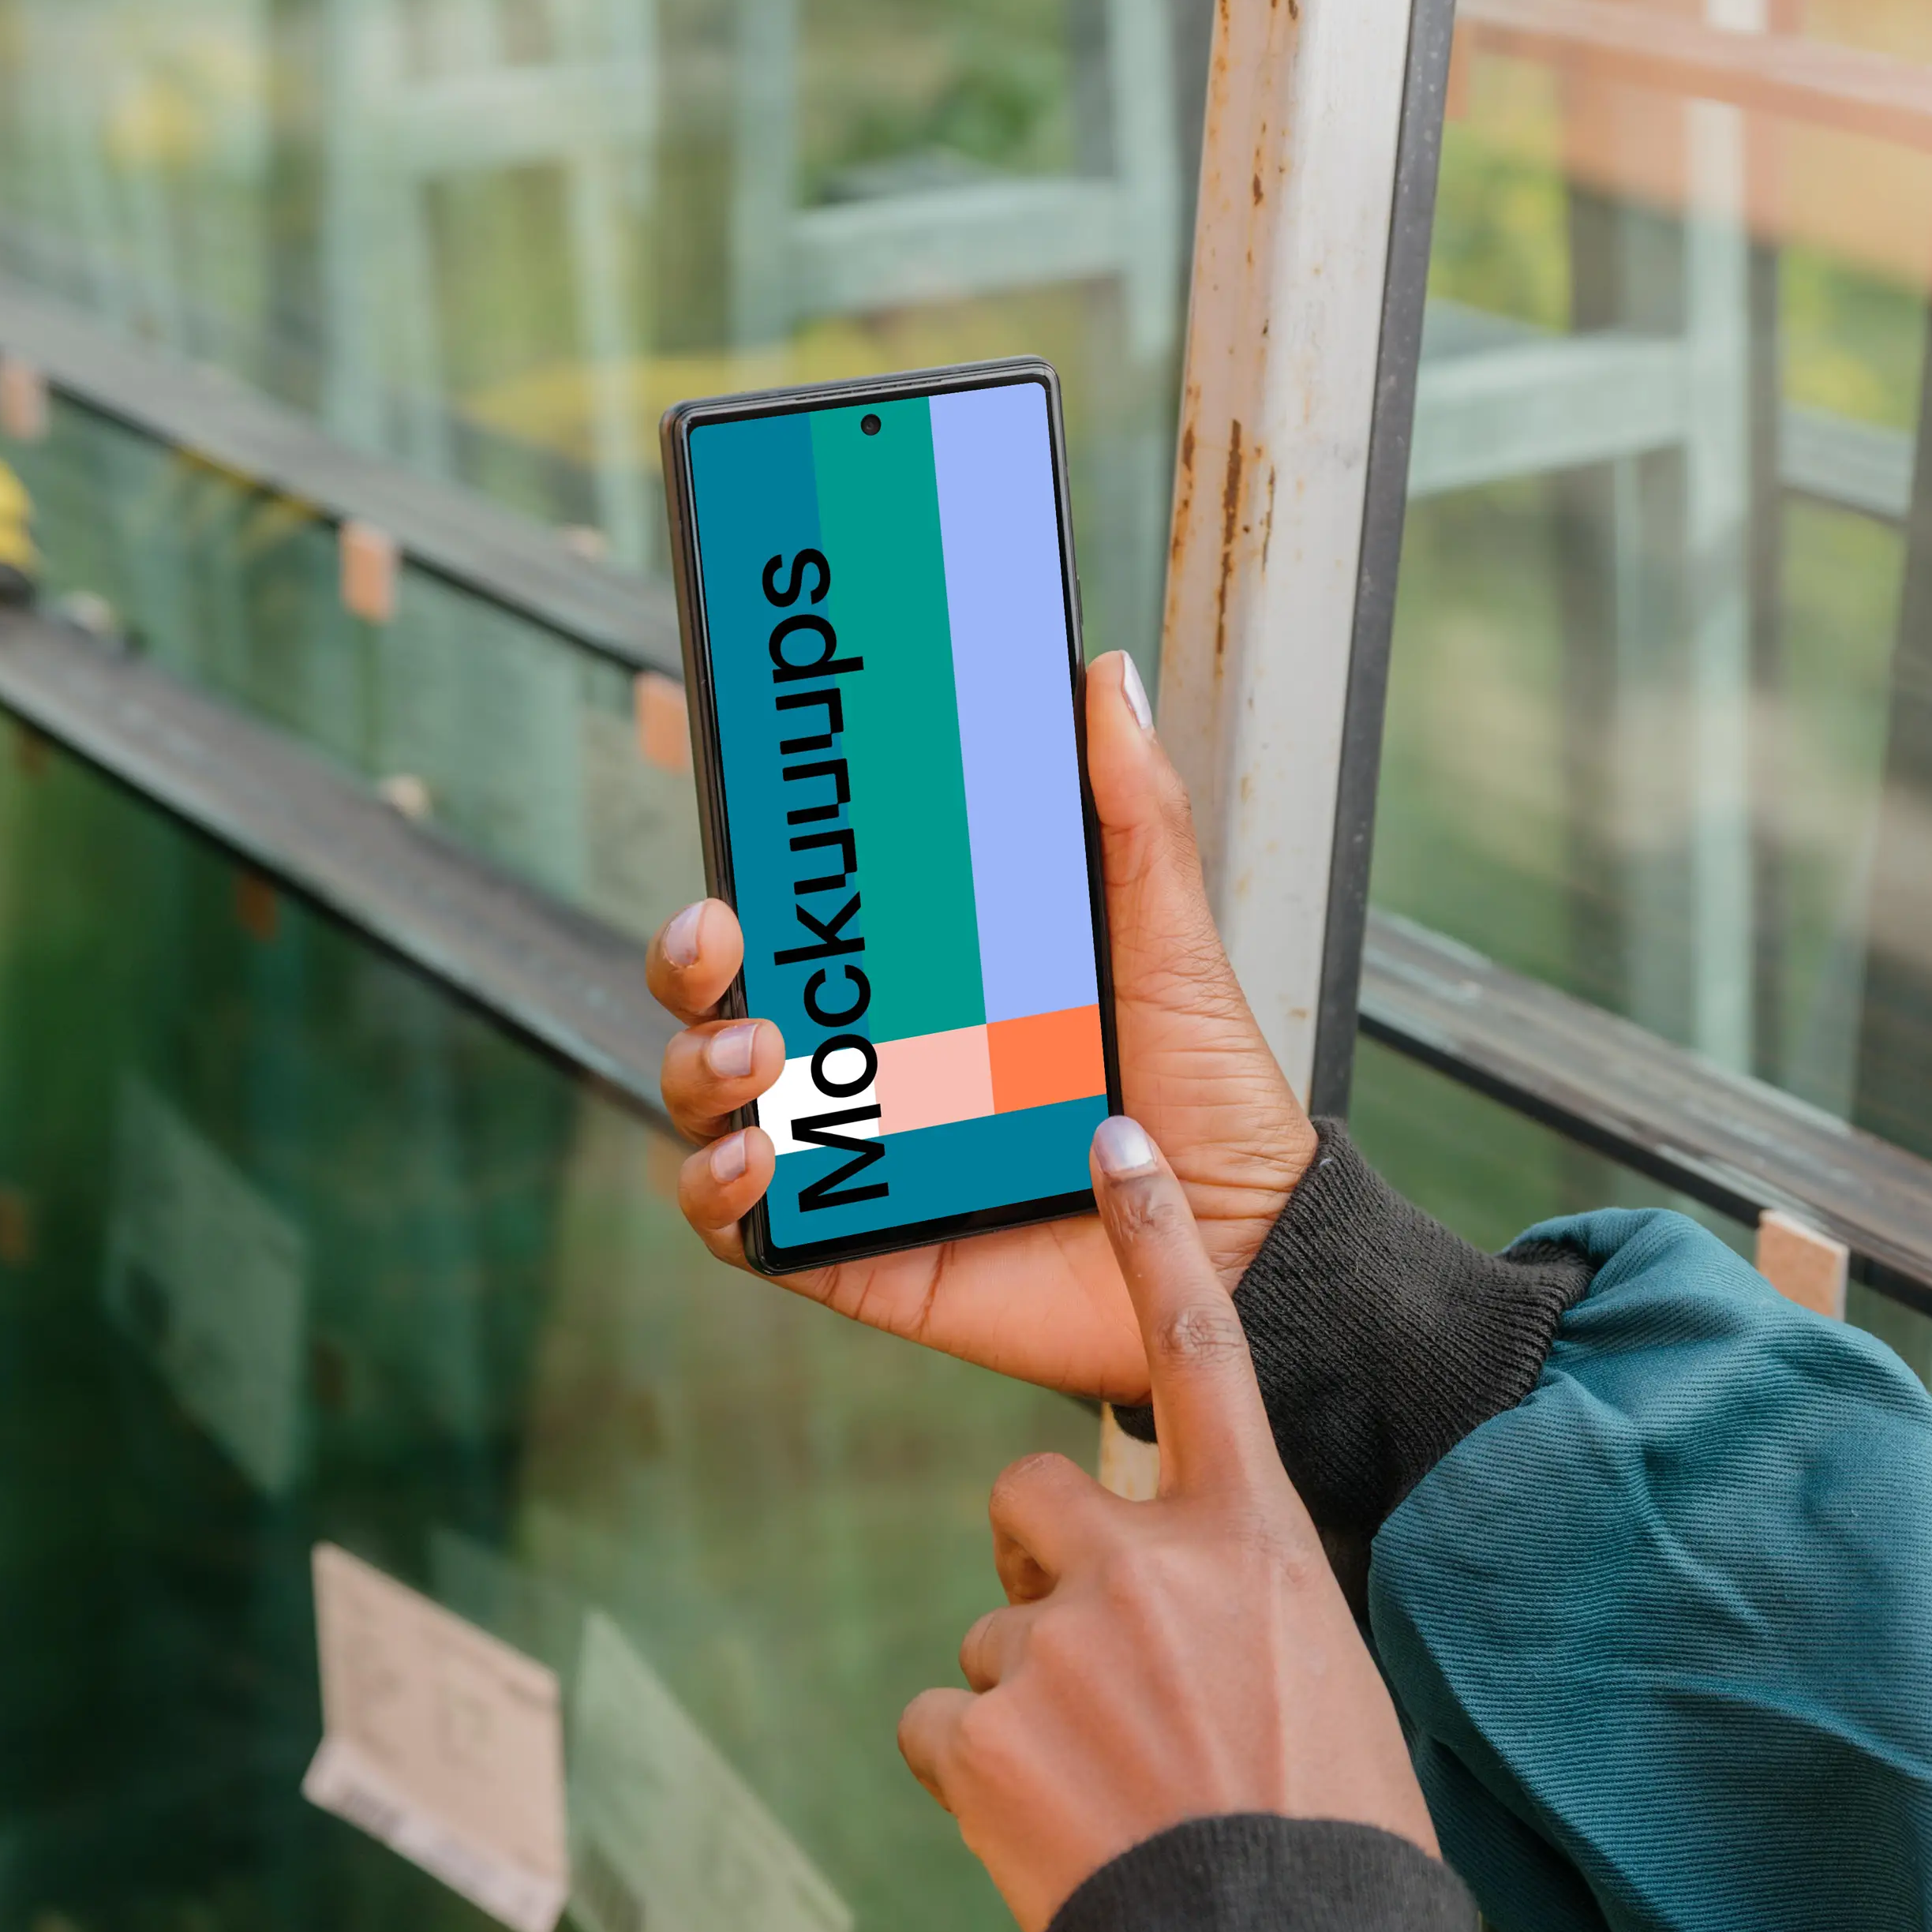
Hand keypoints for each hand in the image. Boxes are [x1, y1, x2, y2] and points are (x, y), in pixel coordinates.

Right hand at [649, 650, 1316, 1402]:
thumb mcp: (1166, 939)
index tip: (734, 833)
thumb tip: (1104, 676)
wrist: (1245, 1247)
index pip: (798, 918)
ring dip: (695, 1067)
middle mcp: (872, 1064)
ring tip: (753, 1055)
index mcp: (922, 982)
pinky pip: (742, 1229)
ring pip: (708, 1107)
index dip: (743, 876)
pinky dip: (718, 1193)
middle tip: (721, 936)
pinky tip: (756, 1164)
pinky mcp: (858, 1255)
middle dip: (686, 962)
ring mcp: (856, 1158)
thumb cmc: (1205, 1095)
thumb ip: (1133, 813)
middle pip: (720, 1001)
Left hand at [894, 1120, 1430, 1931]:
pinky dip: (974, 1776)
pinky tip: (1042, 1830)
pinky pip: (937, 1721)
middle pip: (1031, 1497)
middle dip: (1039, 1564)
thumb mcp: (1319, 1680)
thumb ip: (1236, 1613)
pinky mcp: (980, 1730)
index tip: (1111, 1140)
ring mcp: (1055, 1643)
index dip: (1152, 1237)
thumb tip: (1181, 1625)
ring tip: (1104, 1792)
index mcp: (1251, 1540)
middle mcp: (1146, 1564)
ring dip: (1024, 1700)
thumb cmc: (1328, 1837)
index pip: (1199, 1349)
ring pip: (988, 1634)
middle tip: (1093, 1668)